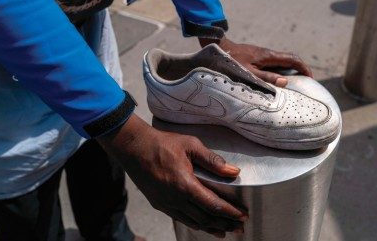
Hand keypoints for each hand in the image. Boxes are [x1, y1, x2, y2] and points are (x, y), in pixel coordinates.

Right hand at [97, 114, 246, 237]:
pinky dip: (195, 224)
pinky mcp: (159, 204)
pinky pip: (181, 219)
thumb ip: (213, 161)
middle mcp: (175, 199)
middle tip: (239, 228)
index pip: (213, 205)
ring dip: (211, 228)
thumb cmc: (162, 143)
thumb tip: (234, 172)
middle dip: (225, 224)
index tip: (243, 216)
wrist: (133, 148)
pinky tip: (203, 225)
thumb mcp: (191, 145)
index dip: (230, 213)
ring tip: (225, 231)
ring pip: (193, 222)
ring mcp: (166, 204)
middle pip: (205, 218)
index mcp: (185, 185)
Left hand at [199, 37, 312, 86]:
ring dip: (290, 71)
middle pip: (290, 60)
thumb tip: (285, 81)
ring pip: (282, 62)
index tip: (311, 78)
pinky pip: (274, 64)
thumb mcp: (249, 73)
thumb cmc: (232, 61)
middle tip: (305, 83)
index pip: (293, 59)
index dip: (304, 68)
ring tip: (293, 84)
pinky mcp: (257, 57)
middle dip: (300, 70)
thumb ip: (266, 78)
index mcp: (269, 56)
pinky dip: (280, 71)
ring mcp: (263, 55)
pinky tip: (277, 81)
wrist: (220, 47)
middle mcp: (268, 54)